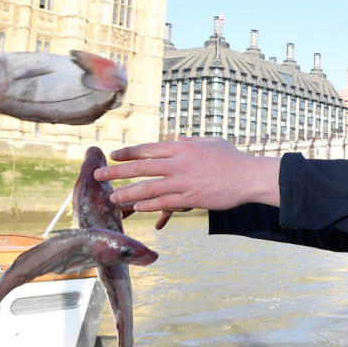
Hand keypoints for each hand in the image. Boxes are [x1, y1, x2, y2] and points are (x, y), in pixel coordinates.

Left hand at [95, 136, 280, 214]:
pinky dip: (148, 205)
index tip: (113, 155)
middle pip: (141, 167)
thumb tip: (178, 138)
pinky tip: (137, 207)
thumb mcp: (210, 143)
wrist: (249, 176)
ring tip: (113, 197)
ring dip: (128, 193)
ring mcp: (183, 181)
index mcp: (182, 147)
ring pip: (148, 187)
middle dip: (116, 172)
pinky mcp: (190, 198)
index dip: (128, 152)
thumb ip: (191, 141)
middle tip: (98, 176)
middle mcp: (179, 163)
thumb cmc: (232, 158)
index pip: (148, 149)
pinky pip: (164, 202)